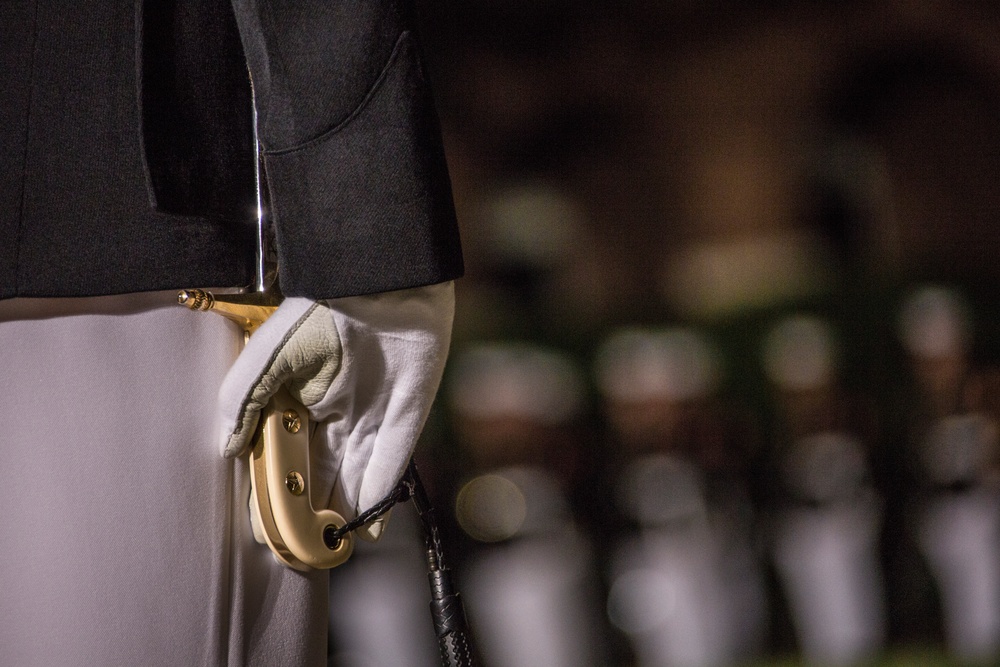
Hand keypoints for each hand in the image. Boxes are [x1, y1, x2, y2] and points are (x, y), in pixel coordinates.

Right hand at [217, 282, 453, 538]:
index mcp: (297, 398)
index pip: (281, 453)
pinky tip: (365, 529)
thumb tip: (226, 448)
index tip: (262, 521)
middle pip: (317, 471)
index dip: (273, 486)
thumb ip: (244, 398)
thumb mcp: (270, 354)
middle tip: (294, 545)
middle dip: (306, 507)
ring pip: (351, 476)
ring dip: (339, 512)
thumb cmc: (322, 309)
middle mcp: (333, 413)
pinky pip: (390, 468)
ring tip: (325, 548)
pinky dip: (378, 499)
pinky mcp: (405, 420)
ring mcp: (371, 419)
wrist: (382, 284)